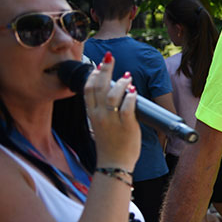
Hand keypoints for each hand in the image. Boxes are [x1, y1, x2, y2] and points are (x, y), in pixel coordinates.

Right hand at [84, 53, 139, 170]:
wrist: (113, 165)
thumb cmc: (110, 145)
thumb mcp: (101, 125)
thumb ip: (103, 110)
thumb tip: (115, 93)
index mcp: (92, 114)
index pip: (88, 89)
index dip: (94, 74)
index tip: (100, 64)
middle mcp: (99, 115)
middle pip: (98, 87)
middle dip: (105, 69)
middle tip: (110, 57)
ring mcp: (112, 121)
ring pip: (112, 95)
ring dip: (120, 83)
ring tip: (127, 77)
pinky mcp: (126, 126)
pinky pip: (127, 107)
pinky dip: (130, 97)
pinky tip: (133, 91)